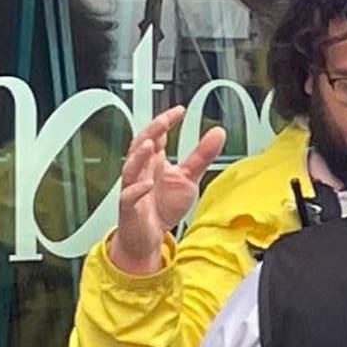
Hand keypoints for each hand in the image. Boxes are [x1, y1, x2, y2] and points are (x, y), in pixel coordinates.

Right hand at [109, 106, 225, 274]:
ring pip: (130, 168)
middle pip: (140, 145)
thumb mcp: (189, 178)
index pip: (156, 135)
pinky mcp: (129, 208)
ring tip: (150, 144)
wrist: (150, 236)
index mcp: (154, 161)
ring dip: (139, 156)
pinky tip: (146, 184)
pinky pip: (128, 196)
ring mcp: (133, 188)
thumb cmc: (163, 205)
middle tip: (163, 121)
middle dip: (151, 132)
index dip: (164, 122)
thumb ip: (202, 155)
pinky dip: (137, 190)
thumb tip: (218, 132)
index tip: (179, 110)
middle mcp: (141, 171)